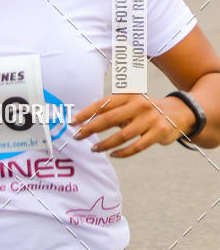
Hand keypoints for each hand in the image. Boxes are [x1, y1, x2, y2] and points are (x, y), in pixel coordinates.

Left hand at [73, 93, 196, 157]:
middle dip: (90, 129)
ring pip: (121, 136)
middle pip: (109, 119)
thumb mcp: (130, 102)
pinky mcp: (158, 133)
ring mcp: (149, 119)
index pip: (102, 104)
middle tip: (77, 137)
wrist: (178, 113)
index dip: (85, 113)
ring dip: (105, 144)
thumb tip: (83, 121)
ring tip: (93, 148)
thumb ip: (111, 109)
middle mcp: (139, 104)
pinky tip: (113, 155)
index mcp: (129, 94)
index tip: (72, 122)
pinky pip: (136, 146)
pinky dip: (122, 153)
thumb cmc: (144, 109)